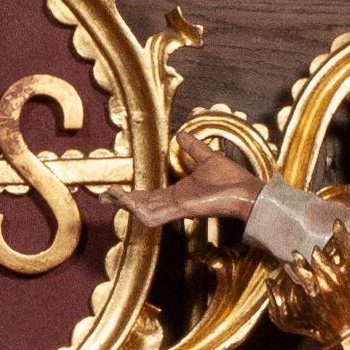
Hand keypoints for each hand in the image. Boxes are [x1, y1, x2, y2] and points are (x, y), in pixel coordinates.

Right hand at [103, 135, 263, 227]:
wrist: (246, 191)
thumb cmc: (232, 180)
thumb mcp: (208, 157)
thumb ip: (193, 148)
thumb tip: (180, 134)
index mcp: (178, 193)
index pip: (149, 195)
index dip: (130, 194)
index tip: (113, 191)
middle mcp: (174, 202)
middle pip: (141, 204)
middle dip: (121, 200)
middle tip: (102, 196)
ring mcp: (177, 208)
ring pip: (144, 209)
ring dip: (126, 203)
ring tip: (109, 196)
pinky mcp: (182, 210)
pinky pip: (155, 214)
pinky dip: (140, 210)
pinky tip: (127, 202)